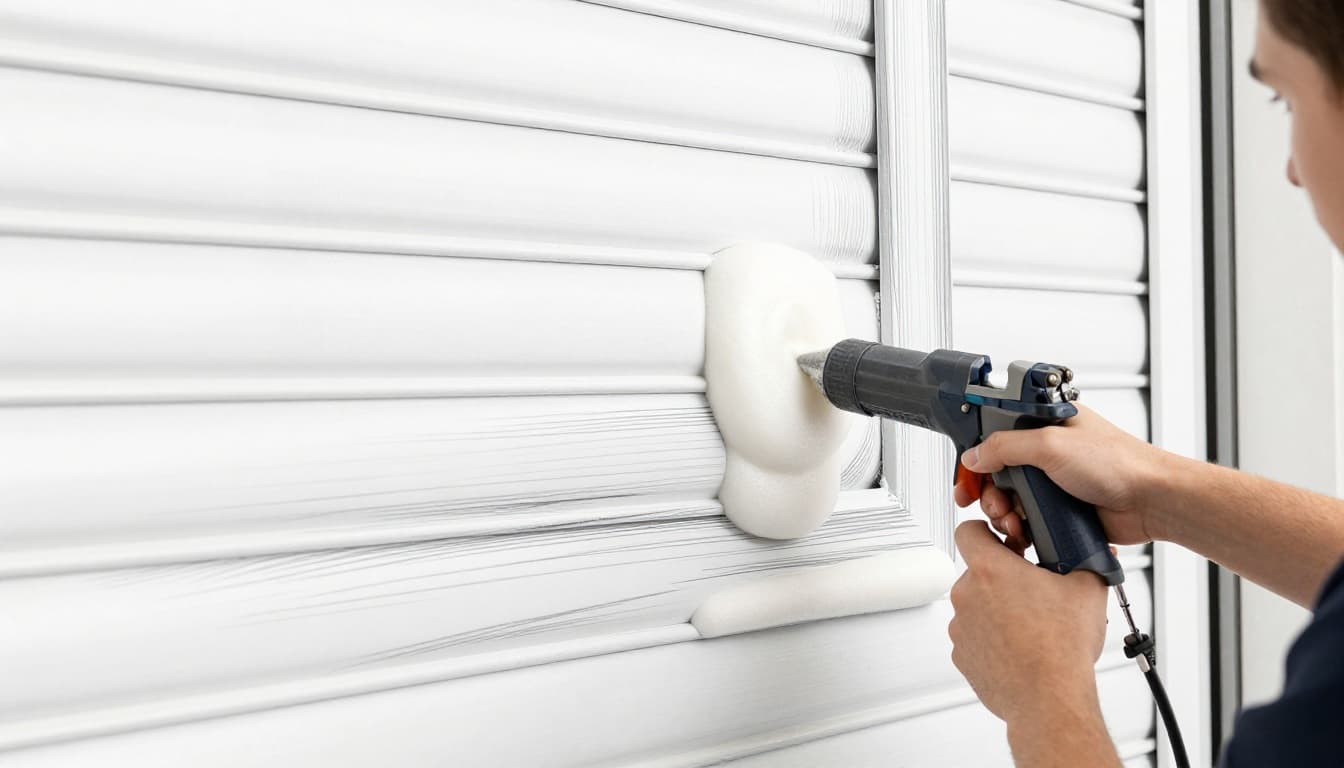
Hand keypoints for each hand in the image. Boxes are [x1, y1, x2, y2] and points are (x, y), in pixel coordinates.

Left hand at [947, 521, 1108, 724]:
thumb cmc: (1062, 649)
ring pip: (976, 606)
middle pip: (977, 571)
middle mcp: (967, 596)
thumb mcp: (1087, 590)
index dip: (985, 531)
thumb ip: (1084, 562)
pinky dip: (992, 638)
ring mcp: (961, 627)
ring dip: (996, 609)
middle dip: (1002, 576)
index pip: (968, 530)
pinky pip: (974, 636)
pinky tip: (1019, 646)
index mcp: (991, 570)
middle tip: (1031, 590)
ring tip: (1030, 624)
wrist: (1049, 699)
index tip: (1000, 539)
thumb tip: (1093, 554)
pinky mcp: (962, 654)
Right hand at [952, 404, 1167, 546]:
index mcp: (1046, 423)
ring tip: (1012, 520)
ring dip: (1003, 512)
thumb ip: (1005, 446)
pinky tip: (1024, 531)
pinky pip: (1027, 518)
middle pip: (997, 470)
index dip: (976, 454)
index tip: (965, 474)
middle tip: (987, 501)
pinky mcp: (1060, 509)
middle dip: (988, 490)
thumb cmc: (1119, 463)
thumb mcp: (1051, 444)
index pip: (996, 433)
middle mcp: (1048, 451)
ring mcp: (1054, 482)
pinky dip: (1020, 527)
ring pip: (1009, 498)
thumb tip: (975, 455)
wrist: (1151, 502)